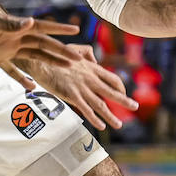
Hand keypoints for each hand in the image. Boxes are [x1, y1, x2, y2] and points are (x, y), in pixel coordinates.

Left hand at [0, 8, 78, 90]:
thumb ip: (9, 25)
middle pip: (43, 46)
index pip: (43, 28)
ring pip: (34, 57)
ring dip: (50, 62)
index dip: (59, 29)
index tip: (76, 30)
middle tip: (78, 59)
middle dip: (61, 52)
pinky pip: (13, 70)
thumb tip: (31, 22)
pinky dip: (22, 78)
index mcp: (16, 27)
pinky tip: (32, 87)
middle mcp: (15, 37)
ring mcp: (7, 48)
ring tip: (66, 68)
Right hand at [17, 45, 138, 130]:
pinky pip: (86, 109)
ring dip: (111, 116)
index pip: (112, 79)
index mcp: (92, 68)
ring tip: (119, 124)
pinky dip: (94, 119)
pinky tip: (101, 126)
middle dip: (124, 101)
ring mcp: (81, 88)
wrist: (40, 61)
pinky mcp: (71, 95)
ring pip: (100, 104)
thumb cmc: (55, 55)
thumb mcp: (74, 49)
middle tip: (135, 107)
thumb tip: (95, 59)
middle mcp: (90, 78)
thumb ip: (86, 52)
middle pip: (112, 92)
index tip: (123, 93)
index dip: (120, 87)